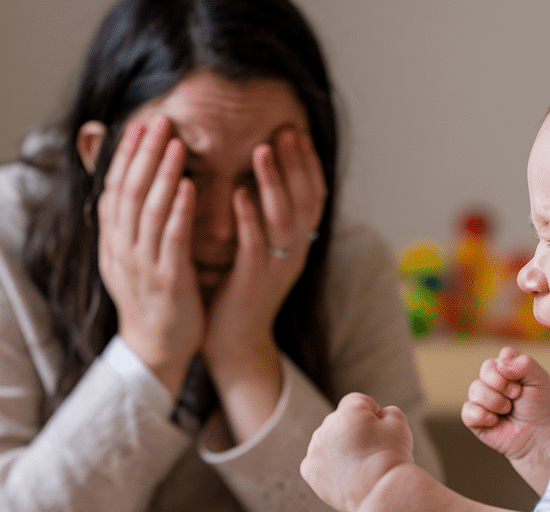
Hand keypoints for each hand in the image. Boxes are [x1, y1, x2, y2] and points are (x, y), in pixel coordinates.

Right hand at [97, 114, 202, 394]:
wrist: (154, 352)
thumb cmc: (150, 303)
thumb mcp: (129, 259)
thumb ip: (129, 223)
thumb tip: (121, 187)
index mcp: (113, 242)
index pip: (115, 188)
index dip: (126, 154)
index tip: (140, 124)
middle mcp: (122, 249)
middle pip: (130, 191)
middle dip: (144, 153)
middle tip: (160, 119)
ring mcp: (143, 265)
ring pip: (149, 211)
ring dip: (162, 174)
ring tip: (175, 143)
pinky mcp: (167, 281)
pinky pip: (171, 240)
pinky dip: (179, 211)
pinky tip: (189, 187)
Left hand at [202, 127, 325, 375]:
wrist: (235, 344)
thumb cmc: (240, 293)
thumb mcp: (260, 252)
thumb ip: (264, 220)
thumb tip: (256, 180)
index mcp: (297, 245)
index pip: (313, 198)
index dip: (309, 165)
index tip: (298, 132)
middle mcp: (294, 254)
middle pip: (305, 201)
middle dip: (296, 163)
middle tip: (286, 129)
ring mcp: (275, 268)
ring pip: (283, 219)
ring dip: (273, 182)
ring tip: (262, 149)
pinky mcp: (252, 281)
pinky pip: (254, 245)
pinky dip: (248, 217)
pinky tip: (237, 193)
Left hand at [302, 393, 414, 511]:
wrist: (380, 491)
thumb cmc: (391, 457)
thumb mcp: (399, 424)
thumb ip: (387, 412)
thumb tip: (378, 415)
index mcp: (348, 410)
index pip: (358, 403)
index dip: (372, 416)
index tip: (381, 433)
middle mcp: (326, 425)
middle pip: (341, 423)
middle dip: (354, 433)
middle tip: (372, 453)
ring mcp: (315, 448)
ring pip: (328, 443)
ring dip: (340, 450)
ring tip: (360, 467)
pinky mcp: (309, 469)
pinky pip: (318, 463)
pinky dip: (328, 469)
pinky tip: (345, 476)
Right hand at [462, 347, 549, 463]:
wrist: (538, 436)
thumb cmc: (539, 407)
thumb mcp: (539, 379)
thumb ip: (524, 363)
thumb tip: (501, 364)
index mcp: (506, 369)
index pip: (501, 357)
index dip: (510, 369)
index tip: (522, 384)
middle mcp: (491, 381)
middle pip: (486, 369)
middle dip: (503, 385)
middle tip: (516, 396)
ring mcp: (481, 399)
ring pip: (475, 389)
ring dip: (496, 402)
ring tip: (508, 411)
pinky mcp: (474, 418)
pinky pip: (468, 411)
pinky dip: (483, 416)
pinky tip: (495, 422)